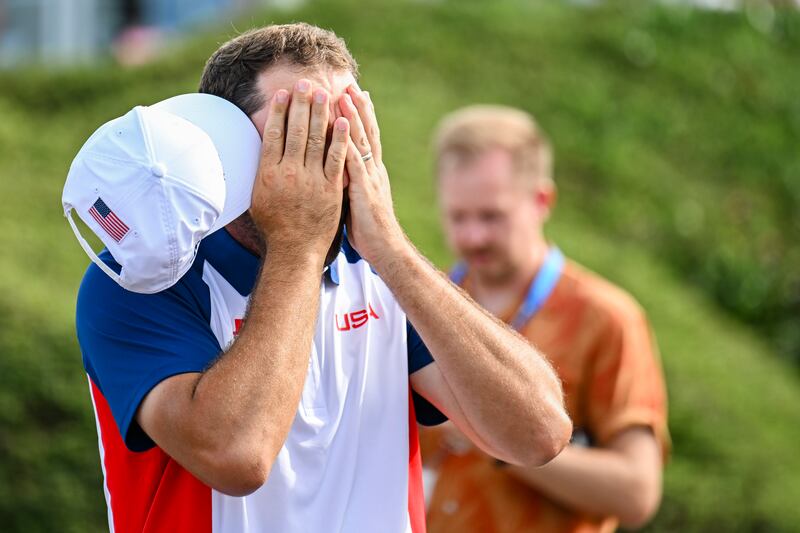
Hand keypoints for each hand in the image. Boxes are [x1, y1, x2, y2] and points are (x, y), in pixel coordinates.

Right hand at [250, 79, 349, 262]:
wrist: (295, 249)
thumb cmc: (274, 224)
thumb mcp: (257, 196)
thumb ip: (260, 171)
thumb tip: (259, 148)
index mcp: (268, 173)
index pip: (273, 134)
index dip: (279, 111)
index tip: (284, 93)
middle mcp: (289, 173)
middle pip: (295, 130)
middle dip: (301, 104)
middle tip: (305, 83)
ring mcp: (312, 180)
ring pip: (315, 140)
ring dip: (320, 114)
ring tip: (324, 93)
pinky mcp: (331, 189)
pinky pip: (336, 158)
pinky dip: (340, 138)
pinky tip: (343, 120)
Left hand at [338, 85, 408, 266]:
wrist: (387, 250)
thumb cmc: (370, 231)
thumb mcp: (358, 202)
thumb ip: (351, 184)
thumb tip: (337, 175)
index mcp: (373, 173)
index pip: (367, 138)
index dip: (361, 116)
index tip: (353, 95)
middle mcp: (374, 171)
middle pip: (365, 133)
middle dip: (357, 108)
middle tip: (348, 84)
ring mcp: (370, 179)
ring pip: (360, 142)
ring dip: (351, 118)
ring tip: (342, 96)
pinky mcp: (364, 190)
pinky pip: (353, 162)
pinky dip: (346, 143)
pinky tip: (340, 129)